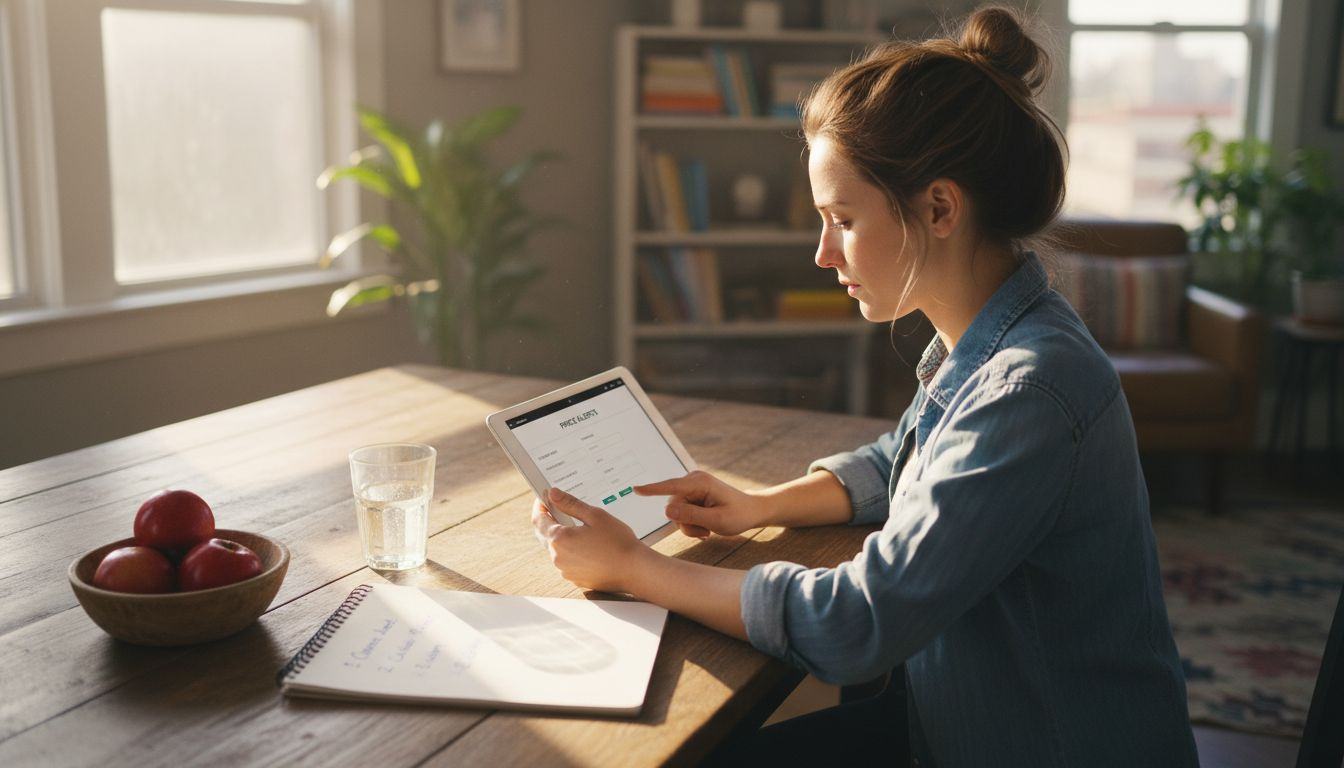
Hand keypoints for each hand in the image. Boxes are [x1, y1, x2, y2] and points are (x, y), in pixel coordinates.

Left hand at [532, 488, 644, 592]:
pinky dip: (572, 552)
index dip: (540, 506)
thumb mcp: (595, 515)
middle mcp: (558, 557)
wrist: (634, 570)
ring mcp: (565, 570)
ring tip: (581, 529)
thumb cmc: (618, 543)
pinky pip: (567, 561)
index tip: (545, 499)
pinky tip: (589, 546)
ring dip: (562, 538)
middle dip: (550, 521)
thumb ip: (570, 504)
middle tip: (562, 510)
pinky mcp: (575, 579)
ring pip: (556, 549)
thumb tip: (553, 495)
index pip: (538, 520)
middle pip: (544, 535)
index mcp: (559, 539)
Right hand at [635, 470, 766, 538]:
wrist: (751, 511)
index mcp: (700, 483)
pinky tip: (705, 526)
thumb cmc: (739, 515)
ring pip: (676, 512)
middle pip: (673, 506)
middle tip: (705, 533)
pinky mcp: (691, 494)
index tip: (636, 489)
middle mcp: (693, 481)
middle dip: (686, 523)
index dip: (652, 490)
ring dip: (689, 525)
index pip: (671, 487)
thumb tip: (666, 511)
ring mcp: (692, 487)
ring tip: (707, 529)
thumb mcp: (717, 520)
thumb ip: (691, 516)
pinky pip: (681, 512)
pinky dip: (691, 523)